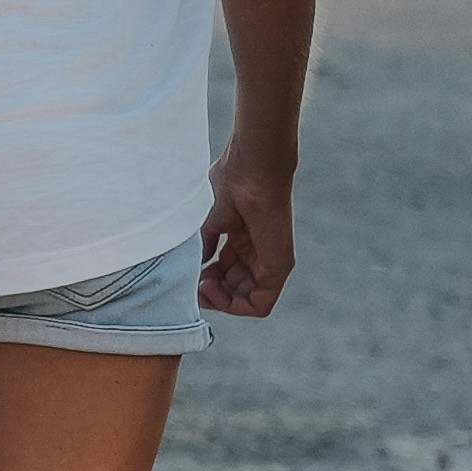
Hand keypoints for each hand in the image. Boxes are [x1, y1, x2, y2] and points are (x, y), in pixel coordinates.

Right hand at [199, 146, 301, 318]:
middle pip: (235, 289)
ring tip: (202, 284)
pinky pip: (261, 304)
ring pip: (246, 300)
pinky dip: (234, 304)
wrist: (252, 166)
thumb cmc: (232, 180)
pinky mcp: (280, 266)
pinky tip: (211, 286)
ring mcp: (271, 260)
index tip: (191, 275)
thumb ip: (206, 244)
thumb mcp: (211, 218)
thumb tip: (198, 265)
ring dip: (220, 301)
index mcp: (243, 238)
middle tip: (195, 283)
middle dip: (212, 293)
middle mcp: (258, 251)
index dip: (207, 281)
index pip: (227, 274)